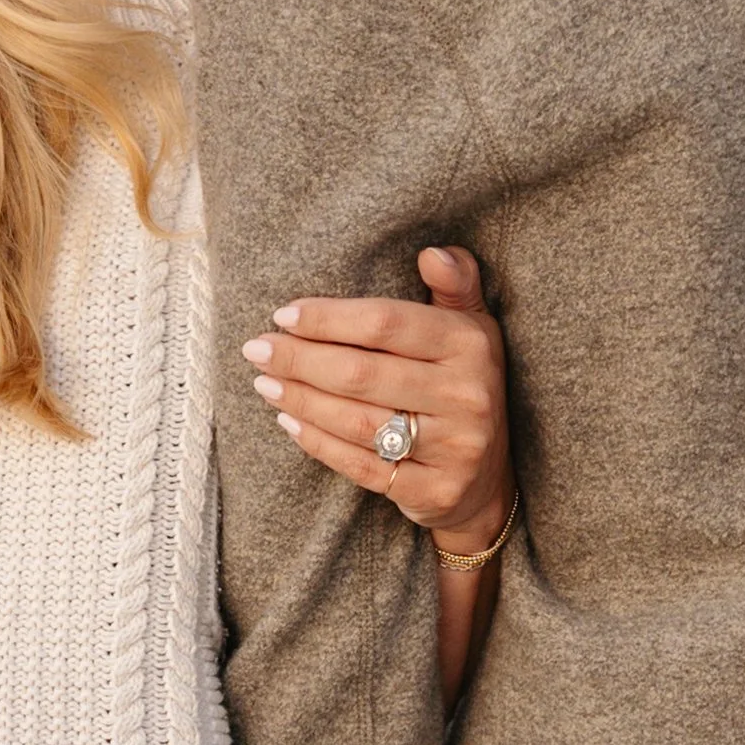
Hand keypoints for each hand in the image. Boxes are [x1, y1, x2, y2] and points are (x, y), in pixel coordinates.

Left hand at [243, 245, 511, 554]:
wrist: (488, 479)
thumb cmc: (462, 386)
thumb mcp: (471, 330)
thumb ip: (455, 285)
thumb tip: (432, 253)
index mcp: (471, 344)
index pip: (385, 323)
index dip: (328, 318)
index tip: (283, 315)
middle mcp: (468, 395)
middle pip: (363, 373)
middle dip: (300, 359)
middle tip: (255, 349)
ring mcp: (454, 448)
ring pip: (358, 421)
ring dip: (301, 400)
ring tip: (264, 383)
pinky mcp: (434, 491)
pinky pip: (361, 466)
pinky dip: (318, 443)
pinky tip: (288, 422)